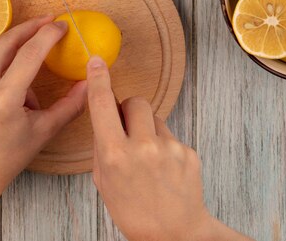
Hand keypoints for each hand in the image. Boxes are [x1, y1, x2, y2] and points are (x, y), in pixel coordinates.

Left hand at [0, 15, 86, 240]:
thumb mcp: (44, 131)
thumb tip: (91, 83)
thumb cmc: (8, 157)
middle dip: (29, 27)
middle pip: (7, 42)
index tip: (61, 25)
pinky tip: (6, 106)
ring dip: (16, 63)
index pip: (29, 54)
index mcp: (4, 100)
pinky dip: (1, 80)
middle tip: (48, 20)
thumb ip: (70, 105)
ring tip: (28, 100)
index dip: (48, 34)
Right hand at [86, 55, 251, 240]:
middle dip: (129, 110)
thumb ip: (103, 147)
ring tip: (149, 159)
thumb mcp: (104, 183)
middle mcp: (142, 147)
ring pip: (155, 118)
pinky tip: (165, 169)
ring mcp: (169, 148)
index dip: (98, 80)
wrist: (176, 234)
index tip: (97, 62)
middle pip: (135, 102)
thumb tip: (106, 118)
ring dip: (148, 129)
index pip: (103, 105)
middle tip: (128, 130)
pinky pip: (171, 135)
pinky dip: (165, 146)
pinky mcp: (188, 152)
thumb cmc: (135, 213)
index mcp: (115, 155)